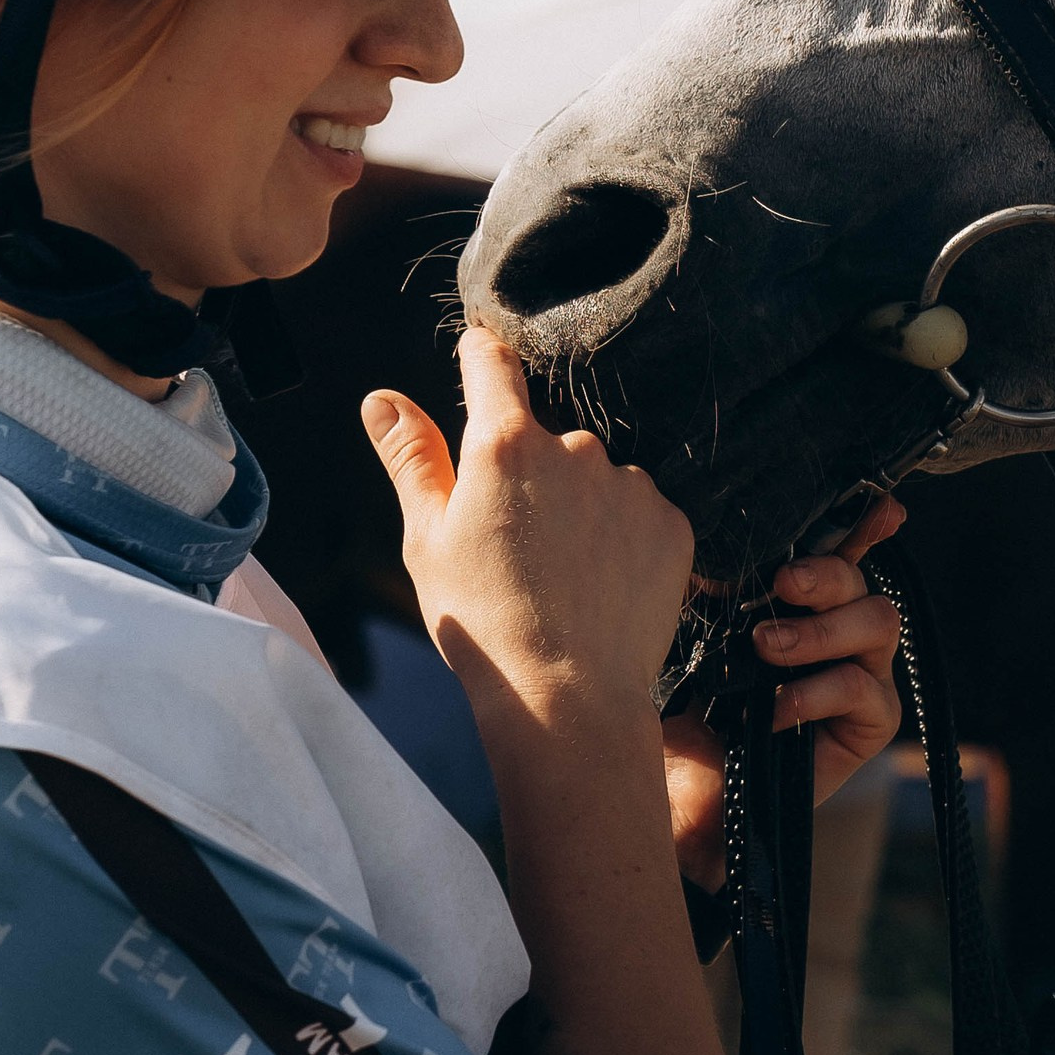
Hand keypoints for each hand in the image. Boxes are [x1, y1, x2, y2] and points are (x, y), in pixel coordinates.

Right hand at [364, 329, 696, 744]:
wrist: (568, 698)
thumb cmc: (483, 622)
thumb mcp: (427, 540)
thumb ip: (410, 458)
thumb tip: (382, 398)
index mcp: (504, 444)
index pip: (492, 363)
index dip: (481, 356)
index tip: (479, 357)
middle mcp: (575, 448)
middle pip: (546, 439)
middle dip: (531, 475)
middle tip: (516, 545)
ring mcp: (631, 486)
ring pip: (596, 480)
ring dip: (580, 509)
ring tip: (562, 576)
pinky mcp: (671, 525)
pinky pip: (639, 516)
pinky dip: (622, 541)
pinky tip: (601, 587)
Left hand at [661, 494, 907, 885]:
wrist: (685, 794)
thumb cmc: (684, 711)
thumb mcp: (695, 638)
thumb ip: (721, 591)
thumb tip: (720, 541)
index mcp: (804, 603)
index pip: (843, 551)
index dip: (866, 524)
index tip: (880, 503)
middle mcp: (840, 633)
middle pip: (862, 581)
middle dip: (826, 573)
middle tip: (780, 585)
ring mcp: (861, 676)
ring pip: (878, 622)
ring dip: (821, 630)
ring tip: (766, 649)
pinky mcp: (868, 725)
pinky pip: (863, 689)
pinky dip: (816, 693)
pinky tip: (775, 710)